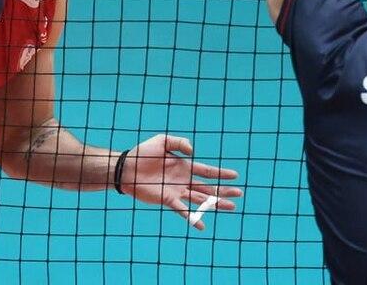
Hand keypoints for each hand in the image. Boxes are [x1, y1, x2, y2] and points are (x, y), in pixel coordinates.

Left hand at [120, 134, 242, 230]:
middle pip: (208, 187)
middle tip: (239, 194)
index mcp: (185, 166)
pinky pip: (183, 211)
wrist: (127, 168)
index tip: (236, 175)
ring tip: (231, 207)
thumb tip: (193, 152)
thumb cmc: (143, 153)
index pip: (207, 171)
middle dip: (224, 191)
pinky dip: (192, 218)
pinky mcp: (167, 200)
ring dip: (215, 204)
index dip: (221, 173)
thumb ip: (179, 143)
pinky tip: (201, 225)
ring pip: (201, 199)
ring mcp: (177, 191)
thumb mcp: (163, 141)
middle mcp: (184, 180)